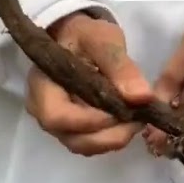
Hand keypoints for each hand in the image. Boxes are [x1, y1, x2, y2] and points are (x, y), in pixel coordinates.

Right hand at [26, 11, 154, 155]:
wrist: (77, 39)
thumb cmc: (83, 36)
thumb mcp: (103, 40)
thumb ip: (120, 66)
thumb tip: (142, 97)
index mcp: (41, 85)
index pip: (57, 116)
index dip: (90, 121)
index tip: (123, 109)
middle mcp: (43, 111)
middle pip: (72, 139)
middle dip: (108, 135)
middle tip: (138, 119)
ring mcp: (58, 124)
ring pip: (84, 146)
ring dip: (114, 139)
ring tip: (138, 119)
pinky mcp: (73, 129)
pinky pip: (92, 144)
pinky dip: (113, 138)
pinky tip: (130, 122)